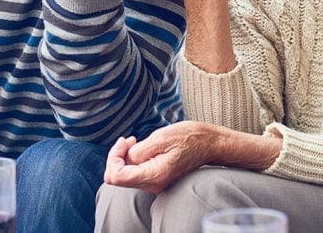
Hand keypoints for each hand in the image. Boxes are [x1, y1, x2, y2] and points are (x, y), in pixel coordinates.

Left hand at [103, 121, 218, 193]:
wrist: (209, 144)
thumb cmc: (188, 137)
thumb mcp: (160, 137)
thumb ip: (137, 151)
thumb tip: (123, 158)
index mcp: (154, 175)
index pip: (116, 176)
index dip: (113, 157)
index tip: (125, 141)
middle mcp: (154, 185)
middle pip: (118, 177)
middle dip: (118, 156)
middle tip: (130, 140)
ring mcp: (155, 184)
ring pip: (125, 175)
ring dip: (126, 157)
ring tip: (137, 141)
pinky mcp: (157, 180)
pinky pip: (135, 173)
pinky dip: (133, 160)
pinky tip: (142, 148)